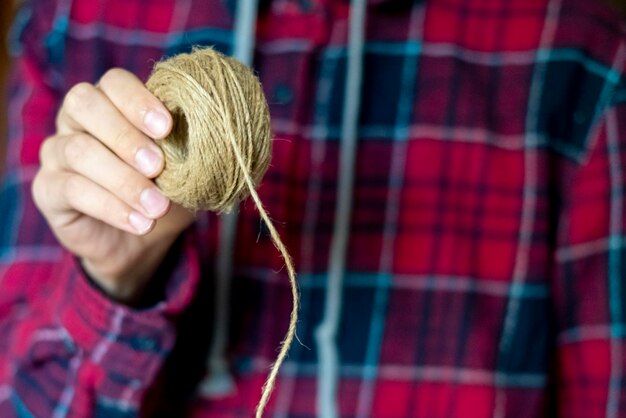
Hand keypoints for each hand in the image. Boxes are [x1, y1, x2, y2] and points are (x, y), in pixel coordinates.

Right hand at [32, 68, 194, 303]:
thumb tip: (212, 141)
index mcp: (111, 104)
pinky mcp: (48, 189)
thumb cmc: (161, 194)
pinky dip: (111, 206)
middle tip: (158, 166)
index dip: (138, 100)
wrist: (139, 243)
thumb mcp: (183, 172)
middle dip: (125, 134)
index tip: (168, 128)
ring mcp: (58, 152)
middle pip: (85, 104)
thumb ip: (190, 152)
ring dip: (124, 180)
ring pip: (80, 150)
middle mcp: (77, 121)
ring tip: (157, 206)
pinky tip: (140, 222)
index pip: (114, 82)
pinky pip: (72, 189)